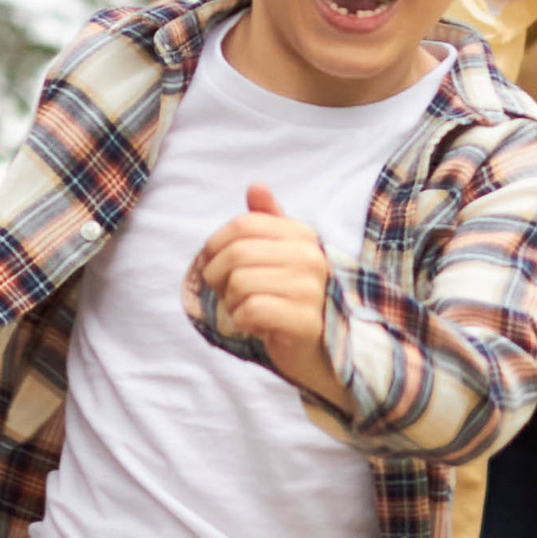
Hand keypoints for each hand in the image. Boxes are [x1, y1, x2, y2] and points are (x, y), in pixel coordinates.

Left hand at [192, 185, 339, 400]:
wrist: (323, 351)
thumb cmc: (294, 299)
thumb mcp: (281, 256)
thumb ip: (267, 222)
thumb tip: (256, 186)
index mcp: (303, 235)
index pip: (243, 225)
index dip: (216, 245)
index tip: (213, 264)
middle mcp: (311, 258)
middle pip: (236, 254)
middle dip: (218, 277)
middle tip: (228, 294)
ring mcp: (311, 290)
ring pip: (240, 283)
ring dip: (232, 302)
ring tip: (246, 310)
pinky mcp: (306, 322)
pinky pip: (252, 309)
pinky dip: (242, 320)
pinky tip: (253, 325)